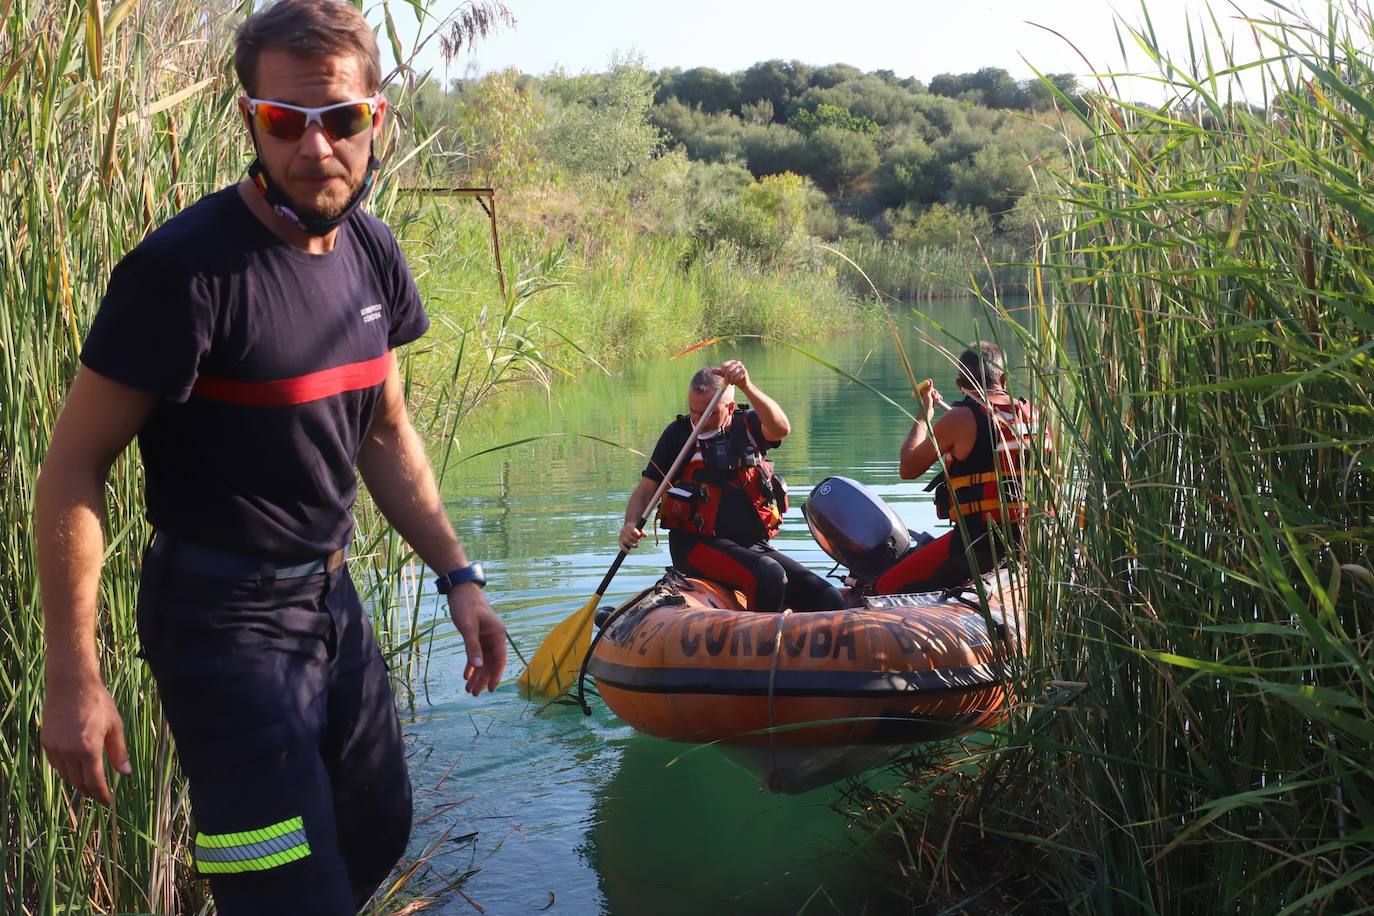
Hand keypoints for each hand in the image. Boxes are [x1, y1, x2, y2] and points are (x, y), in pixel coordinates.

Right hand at [41, 676, 130, 805]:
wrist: (71, 685)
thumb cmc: (98, 703)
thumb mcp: (115, 726)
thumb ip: (119, 752)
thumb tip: (125, 773)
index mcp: (88, 749)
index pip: (94, 782)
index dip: (102, 794)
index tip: (108, 801)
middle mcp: (69, 752)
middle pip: (79, 782)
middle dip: (90, 791)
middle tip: (100, 794)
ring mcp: (55, 748)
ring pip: (66, 776)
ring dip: (78, 782)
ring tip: (89, 783)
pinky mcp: (46, 743)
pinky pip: (56, 765)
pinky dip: (66, 771)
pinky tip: (76, 768)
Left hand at [447, 584, 506, 694]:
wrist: (461, 589)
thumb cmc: (466, 605)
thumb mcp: (468, 627)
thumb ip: (473, 647)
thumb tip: (478, 667)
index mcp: (497, 634)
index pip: (500, 659)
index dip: (496, 675)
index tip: (491, 689)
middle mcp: (494, 637)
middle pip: (491, 663)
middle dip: (483, 678)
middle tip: (474, 694)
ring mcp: (486, 637)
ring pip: (483, 660)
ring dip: (477, 674)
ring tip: (468, 689)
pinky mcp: (477, 635)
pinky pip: (476, 654)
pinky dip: (472, 665)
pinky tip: (466, 675)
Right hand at [619, 521, 644, 551]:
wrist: (628, 527)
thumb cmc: (636, 529)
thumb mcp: (640, 529)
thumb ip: (643, 532)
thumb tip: (645, 535)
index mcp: (629, 526)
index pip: (632, 529)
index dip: (636, 533)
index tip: (639, 535)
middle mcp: (624, 531)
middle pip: (630, 536)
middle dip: (635, 540)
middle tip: (638, 541)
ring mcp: (622, 536)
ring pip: (626, 541)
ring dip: (632, 545)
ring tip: (636, 545)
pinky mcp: (620, 541)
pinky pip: (621, 546)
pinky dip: (625, 549)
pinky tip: (628, 552)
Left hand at [714, 359, 749, 389]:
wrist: (743, 384)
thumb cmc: (733, 378)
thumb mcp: (725, 375)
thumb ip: (719, 372)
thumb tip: (711, 371)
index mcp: (732, 362)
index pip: (724, 366)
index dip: (723, 372)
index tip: (724, 376)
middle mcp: (737, 363)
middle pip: (728, 370)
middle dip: (726, 378)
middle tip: (726, 382)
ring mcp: (742, 367)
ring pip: (732, 374)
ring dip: (731, 380)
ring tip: (732, 382)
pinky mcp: (745, 372)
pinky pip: (737, 377)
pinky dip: (735, 381)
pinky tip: (737, 382)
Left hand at [918, 383, 942, 420]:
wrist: (927, 414)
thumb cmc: (925, 405)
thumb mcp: (927, 395)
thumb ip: (929, 388)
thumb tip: (929, 380)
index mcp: (921, 392)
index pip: (928, 386)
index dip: (932, 389)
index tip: (933, 393)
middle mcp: (924, 394)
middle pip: (932, 389)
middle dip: (935, 392)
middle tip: (935, 397)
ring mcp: (928, 398)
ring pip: (934, 393)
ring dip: (937, 395)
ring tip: (937, 399)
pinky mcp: (931, 401)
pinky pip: (935, 396)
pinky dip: (938, 397)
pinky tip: (940, 399)